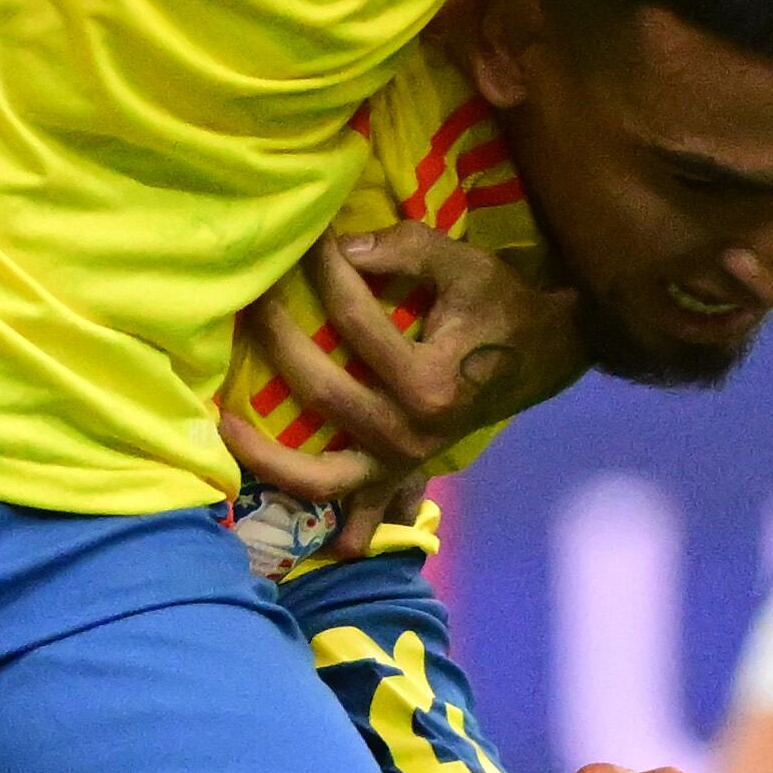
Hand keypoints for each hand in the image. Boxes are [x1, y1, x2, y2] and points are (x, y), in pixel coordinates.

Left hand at [221, 226, 585, 550]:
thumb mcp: (463, 265)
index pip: (354, 321)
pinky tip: (300, 532)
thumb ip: (405, 249)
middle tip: (250, 299)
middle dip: (278, 340)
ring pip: (324, 477)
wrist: (548, 352)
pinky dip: (337, 526)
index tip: (309, 240)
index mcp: (430, 382)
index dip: (326, 273)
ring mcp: (405, 461)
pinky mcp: (404, 472)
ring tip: (224, 427)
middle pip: (324, 392)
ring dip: (268, 458)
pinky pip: (361, 510)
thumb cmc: (501, 304)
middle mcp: (414, 433)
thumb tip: (341, 247)